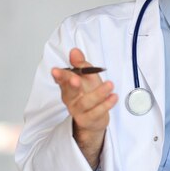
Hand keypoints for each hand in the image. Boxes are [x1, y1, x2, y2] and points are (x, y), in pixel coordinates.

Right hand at [51, 48, 117, 168]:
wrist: (94, 119)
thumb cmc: (89, 95)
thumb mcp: (87, 77)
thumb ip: (81, 64)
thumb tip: (74, 51)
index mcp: (68, 86)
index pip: (62, 79)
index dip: (59, 75)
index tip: (55, 70)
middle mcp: (71, 98)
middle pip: (69, 91)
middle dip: (71, 84)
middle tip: (75, 79)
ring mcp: (78, 110)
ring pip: (86, 102)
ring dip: (98, 93)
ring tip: (110, 84)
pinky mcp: (88, 119)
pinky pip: (96, 112)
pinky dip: (106, 104)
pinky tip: (113, 97)